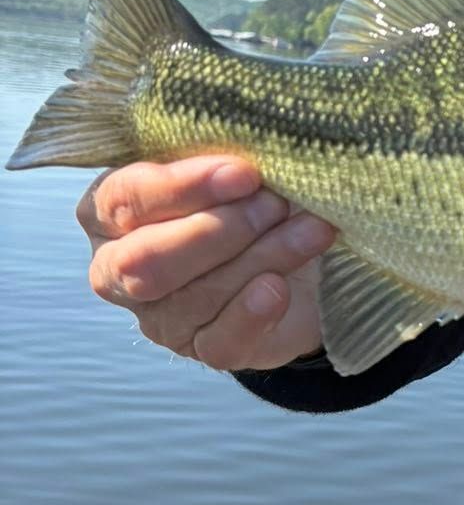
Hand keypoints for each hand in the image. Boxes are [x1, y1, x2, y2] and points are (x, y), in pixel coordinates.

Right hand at [77, 156, 333, 371]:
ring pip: (195, 296)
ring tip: (312, 230)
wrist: (299, 257)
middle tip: (276, 204)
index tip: (244, 173)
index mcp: (110, 210)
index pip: (125, 199)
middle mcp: (119, 267)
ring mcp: (158, 315)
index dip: (183, 187)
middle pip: (146, 260)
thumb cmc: (248, 198)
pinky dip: (252, 313)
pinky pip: (219, 342)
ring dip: (262, 257)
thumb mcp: (230, 169)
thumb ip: (220, 160)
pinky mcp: (202, 348)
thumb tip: (250, 156)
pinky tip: (279, 289)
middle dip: (220, 229)